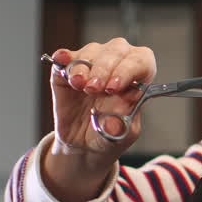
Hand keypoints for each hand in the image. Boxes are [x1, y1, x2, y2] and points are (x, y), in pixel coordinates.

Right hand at [42, 38, 155, 201]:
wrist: (82, 151)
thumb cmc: (108, 139)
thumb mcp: (119, 138)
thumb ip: (120, 124)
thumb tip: (116, 113)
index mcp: (136, 79)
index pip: (141, 61)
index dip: (131, 68)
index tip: (118, 85)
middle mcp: (115, 66)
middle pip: (117, 50)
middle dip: (107, 67)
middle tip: (97, 88)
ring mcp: (90, 67)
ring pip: (91, 52)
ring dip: (85, 66)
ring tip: (80, 86)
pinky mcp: (66, 72)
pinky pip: (64, 59)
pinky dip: (62, 60)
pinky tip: (59, 64)